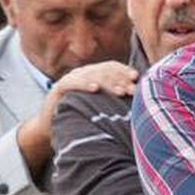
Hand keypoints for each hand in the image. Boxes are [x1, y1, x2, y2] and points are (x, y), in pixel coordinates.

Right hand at [17, 60, 138, 173]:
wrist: (53, 127)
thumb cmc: (82, 117)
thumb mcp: (101, 106)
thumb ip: (116, 98)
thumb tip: (141, 97)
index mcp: (94, 75)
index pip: (111, 67)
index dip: (124, 71)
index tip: (137, 78)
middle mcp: (83, 73)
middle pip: (104, 71)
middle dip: (120, 79)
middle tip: (133, 90)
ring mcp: (71, 79)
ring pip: (91, 76)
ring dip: (108, 83)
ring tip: (121, 91)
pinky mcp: (58, 88)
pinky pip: (72, 83)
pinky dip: (84, 84)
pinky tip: (95, 89)